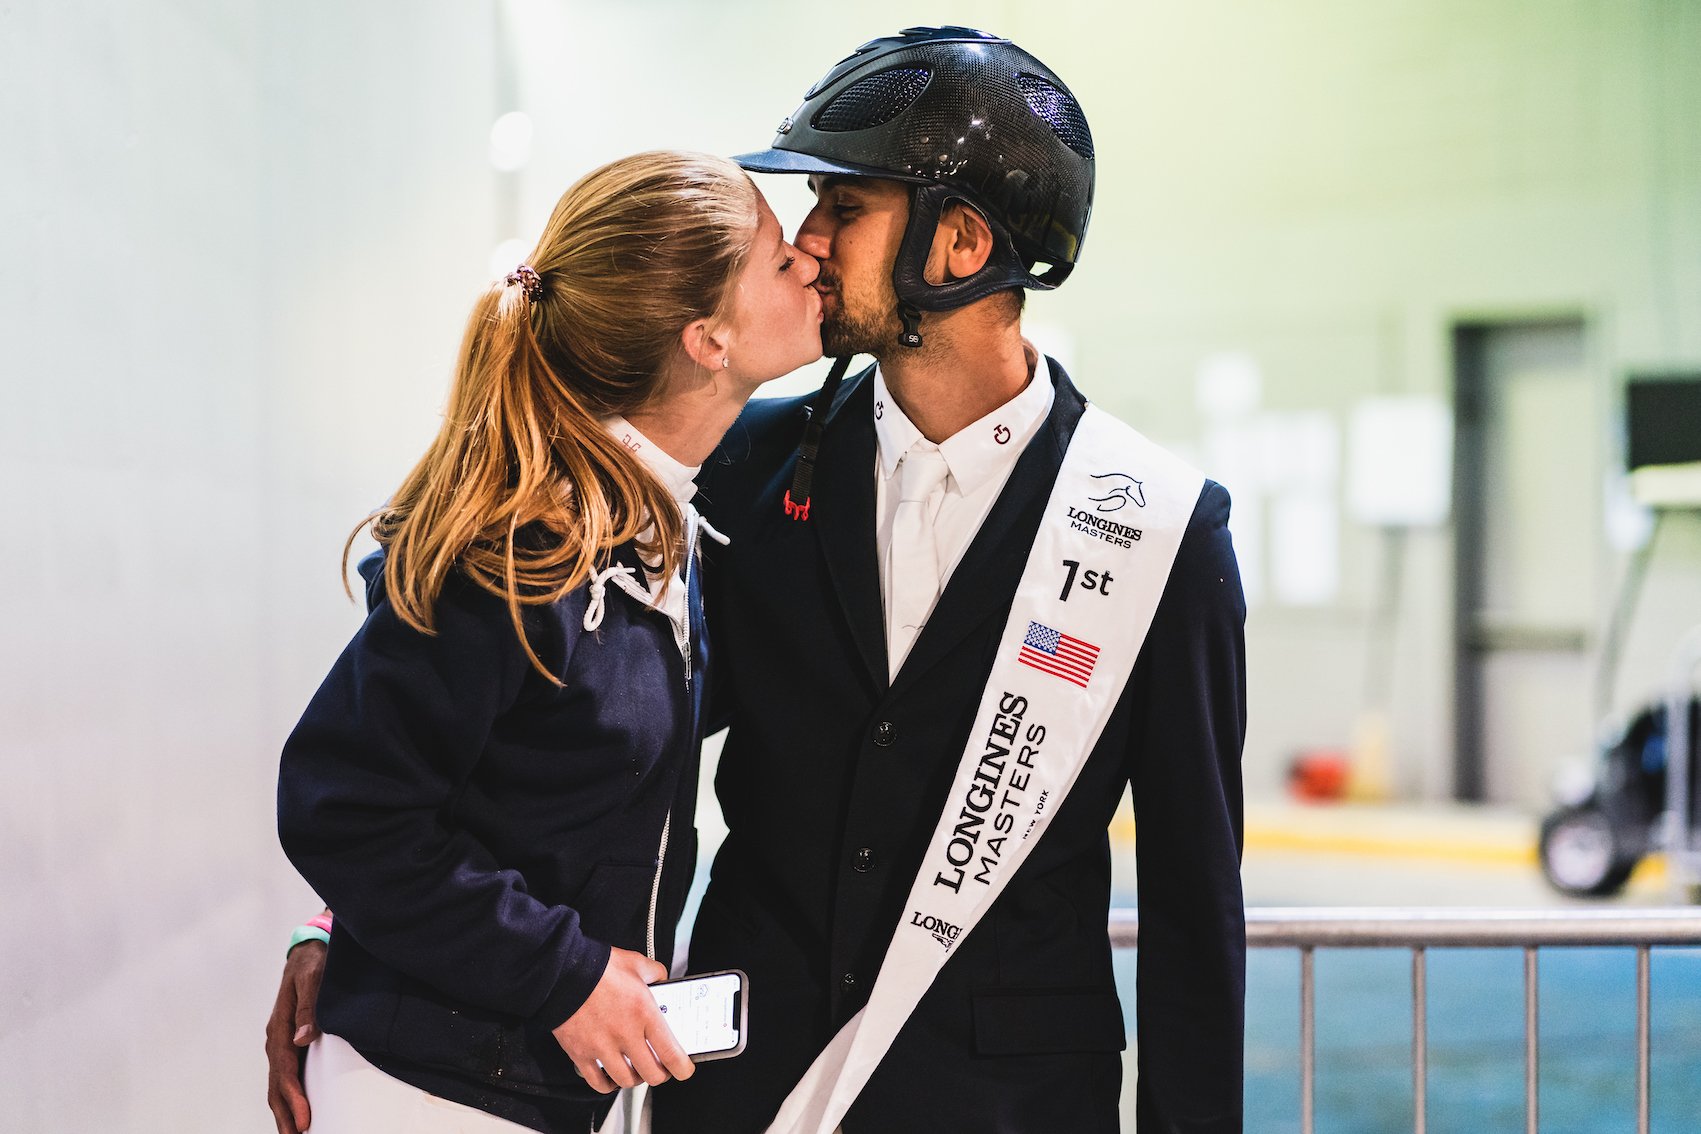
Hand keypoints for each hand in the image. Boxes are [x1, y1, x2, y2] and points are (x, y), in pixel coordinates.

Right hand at [265, 939, 326, 1132]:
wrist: (309, 949)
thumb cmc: (314, 963)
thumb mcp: (313, 978)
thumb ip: (309, 1006)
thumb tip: (302, 1038)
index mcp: (280, 1025)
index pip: (284, 1069)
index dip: (293, 1096)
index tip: (303, 1120)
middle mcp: (276, 1037)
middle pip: (277, 1083)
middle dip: (286, 1112)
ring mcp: (280, 1040)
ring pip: (278, 1082)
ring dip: (284, 1108)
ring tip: (294, 1133)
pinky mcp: (289, 1040)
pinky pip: (285, 1073)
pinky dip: (287, 1094)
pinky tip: (296, 1108)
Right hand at [551, 948, 694, 1092]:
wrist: (560, 972)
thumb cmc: (598, 967)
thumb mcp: (635, 963)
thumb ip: (655, 972)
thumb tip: (662, 978)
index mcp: (644, 1013)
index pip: (671, 1054)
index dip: (682, 1068)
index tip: (684, 1069)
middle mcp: (625, 1035)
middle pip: (651, 1074)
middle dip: (660, 1074)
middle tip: (660, 1067)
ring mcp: (602, 1047)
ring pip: (626, 1081)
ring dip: (635, 1078)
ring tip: (636, 1070)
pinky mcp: (581, 1054)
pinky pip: (598, 1083)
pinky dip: (608, 1085)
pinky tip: (612, 1076)